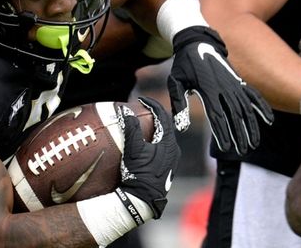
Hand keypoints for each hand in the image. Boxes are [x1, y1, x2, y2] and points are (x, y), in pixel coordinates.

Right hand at [118, 97, 180, 218]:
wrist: (143, 200)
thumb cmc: (139, 174)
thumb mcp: (133, 149)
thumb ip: (131, 128)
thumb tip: (125, 110)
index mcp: (169, 143)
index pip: (163, 116)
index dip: (152, 105)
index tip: (141, 100)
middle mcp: (174, 150)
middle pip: (165, 126)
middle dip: (153, 116)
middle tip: (141, 110)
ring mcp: (171, 160)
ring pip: (164, 137)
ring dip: (153, 129)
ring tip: (140, 124)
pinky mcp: (166, 168)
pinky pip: (162, 147)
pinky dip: (153, 140)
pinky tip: (143, 143)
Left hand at [167, 26, 273, 154]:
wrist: (197, 41)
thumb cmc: (184, 64)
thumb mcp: (175, 82)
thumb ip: (178, 104)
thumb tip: (181, 127)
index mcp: (207, 88)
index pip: (217, 116)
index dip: (223, 133)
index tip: (227, 149)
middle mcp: (224, 87)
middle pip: (235, 115)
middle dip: (239, 134)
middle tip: (242, 151)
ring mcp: (233, 83)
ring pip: (247, 108)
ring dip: (252, 126)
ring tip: (253, 143)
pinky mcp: (238, 81)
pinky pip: (254, 95)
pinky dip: (262, 107)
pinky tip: (270, 120)